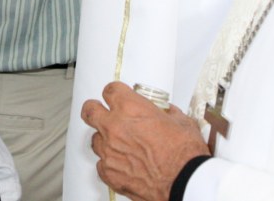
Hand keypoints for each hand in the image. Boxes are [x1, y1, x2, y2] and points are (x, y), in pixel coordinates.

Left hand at [82, 82, 209, 200]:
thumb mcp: (182, 122)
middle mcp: (114, 127)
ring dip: (105, 139)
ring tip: (120, 144)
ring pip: (95, 139)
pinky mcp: (109, 173)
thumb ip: (168, 113)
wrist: (184, 182)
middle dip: (95, 110)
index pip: (110, 90)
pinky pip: (101, 164)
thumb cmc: (184, 155)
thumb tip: (166, 114)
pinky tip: (123, 164)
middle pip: (90, 110)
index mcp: (130, 108)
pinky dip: (110, 163)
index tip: (118, 96)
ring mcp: (109, 151)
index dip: (115, 93)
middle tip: (103, 113)